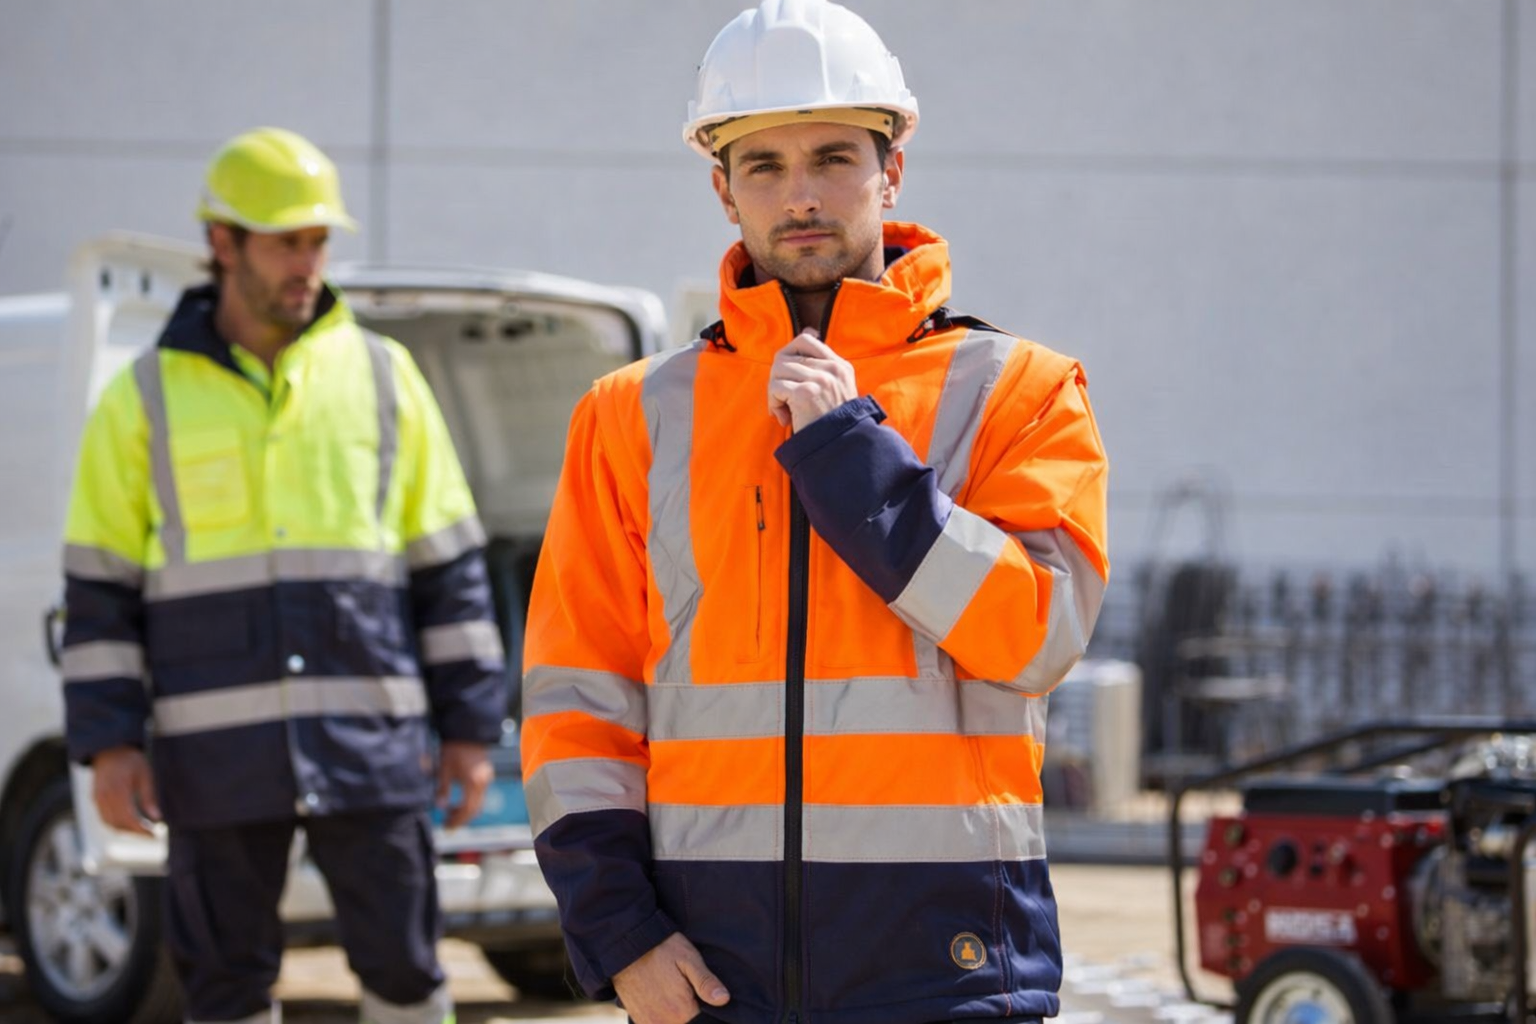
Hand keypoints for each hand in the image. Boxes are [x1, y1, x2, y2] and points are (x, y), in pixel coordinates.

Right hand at [92, 746, 159, 835]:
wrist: (109, 748)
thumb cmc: (131, 760)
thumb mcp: (145, 775)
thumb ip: (149, 797)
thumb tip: (157, 818)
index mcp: (119, 790)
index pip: (129, 818)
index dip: (141, 830)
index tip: (155, 834)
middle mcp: (105, 796)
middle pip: (119, 824)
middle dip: (135, 832)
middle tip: (151, 834)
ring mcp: (97, 798)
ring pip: (110, 823)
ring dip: (126, 830)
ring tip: (142, 830)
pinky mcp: (95, 799)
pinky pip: (104, 818)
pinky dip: (116, 824)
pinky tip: (130, 823)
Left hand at [437, 740, 493, 828]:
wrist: (467, 731)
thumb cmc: (454, 748)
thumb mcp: (444, 768)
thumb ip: (443, 788)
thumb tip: (439, 806)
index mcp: (473, 781)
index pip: (467, 809)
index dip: (457, 820)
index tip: (446, 826)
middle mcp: (483, 782)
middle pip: (475, 809)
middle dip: (461, 819)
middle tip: (447, 825)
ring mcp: (487, 779)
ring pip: (478, 803)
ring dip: (465, 812)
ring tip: (450, 814)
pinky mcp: (486, 775)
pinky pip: (480, 795)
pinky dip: (470, 802)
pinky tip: (458, 802)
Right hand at [613, 932, 729, 1023]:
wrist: (627, 945)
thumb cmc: (661, 949)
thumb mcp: (689, 958)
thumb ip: (706, 982)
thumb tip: (724, 999)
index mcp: (681, 1011)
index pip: (703, 1021)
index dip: (707, 1011)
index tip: (703, 998)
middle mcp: (664, 1022)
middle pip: (688, 1023)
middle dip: (691, 1013)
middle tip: (688, 991)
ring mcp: (650, 1023)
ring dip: (678, 1016)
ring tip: (675, 994)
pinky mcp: (639, 1020)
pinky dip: (664, 1018)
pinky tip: (666, 1002)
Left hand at [768, 328, 856, 431]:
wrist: (840, 449)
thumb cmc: (832, 424)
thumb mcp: (836, 390)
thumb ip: (821, 366)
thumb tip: (809, 331)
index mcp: (840, 366)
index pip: (806, 340)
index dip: (788, 355)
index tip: (788, 377)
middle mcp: (832, 369)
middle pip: (785, 356)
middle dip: (777, 378)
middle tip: (781, 400)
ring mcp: (820, 379)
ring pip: (778, 370)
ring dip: (774, 393)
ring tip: (784, 411)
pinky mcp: (806, 393)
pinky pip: (776, 387)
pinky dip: (774, 403)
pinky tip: (784, 418)